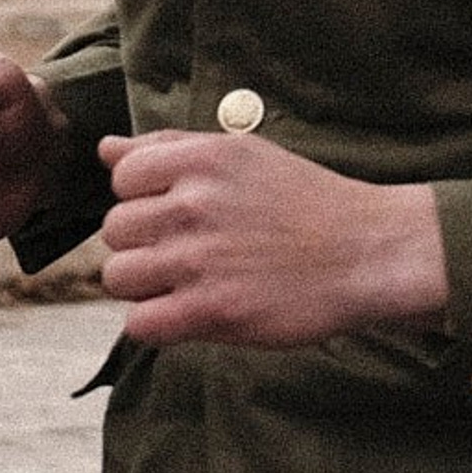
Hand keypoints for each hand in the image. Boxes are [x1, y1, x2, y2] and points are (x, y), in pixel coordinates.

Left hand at [100, 131, 448, 347]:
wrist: (366, 252)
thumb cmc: (305, 201)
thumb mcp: (243, 155)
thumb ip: (169, 148)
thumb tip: (105, 149)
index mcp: (204, 159)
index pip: (122, 177)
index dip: (143, 198)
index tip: (179, 211)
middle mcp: (196, 205)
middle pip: (115, 231)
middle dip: (144, 243)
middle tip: (188, 251)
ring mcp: (201, 260)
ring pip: (118, 277)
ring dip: (146, 286)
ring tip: (187, 283)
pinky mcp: (212, 311)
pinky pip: (140, 324)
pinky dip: (158, 324)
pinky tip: (191, 313)